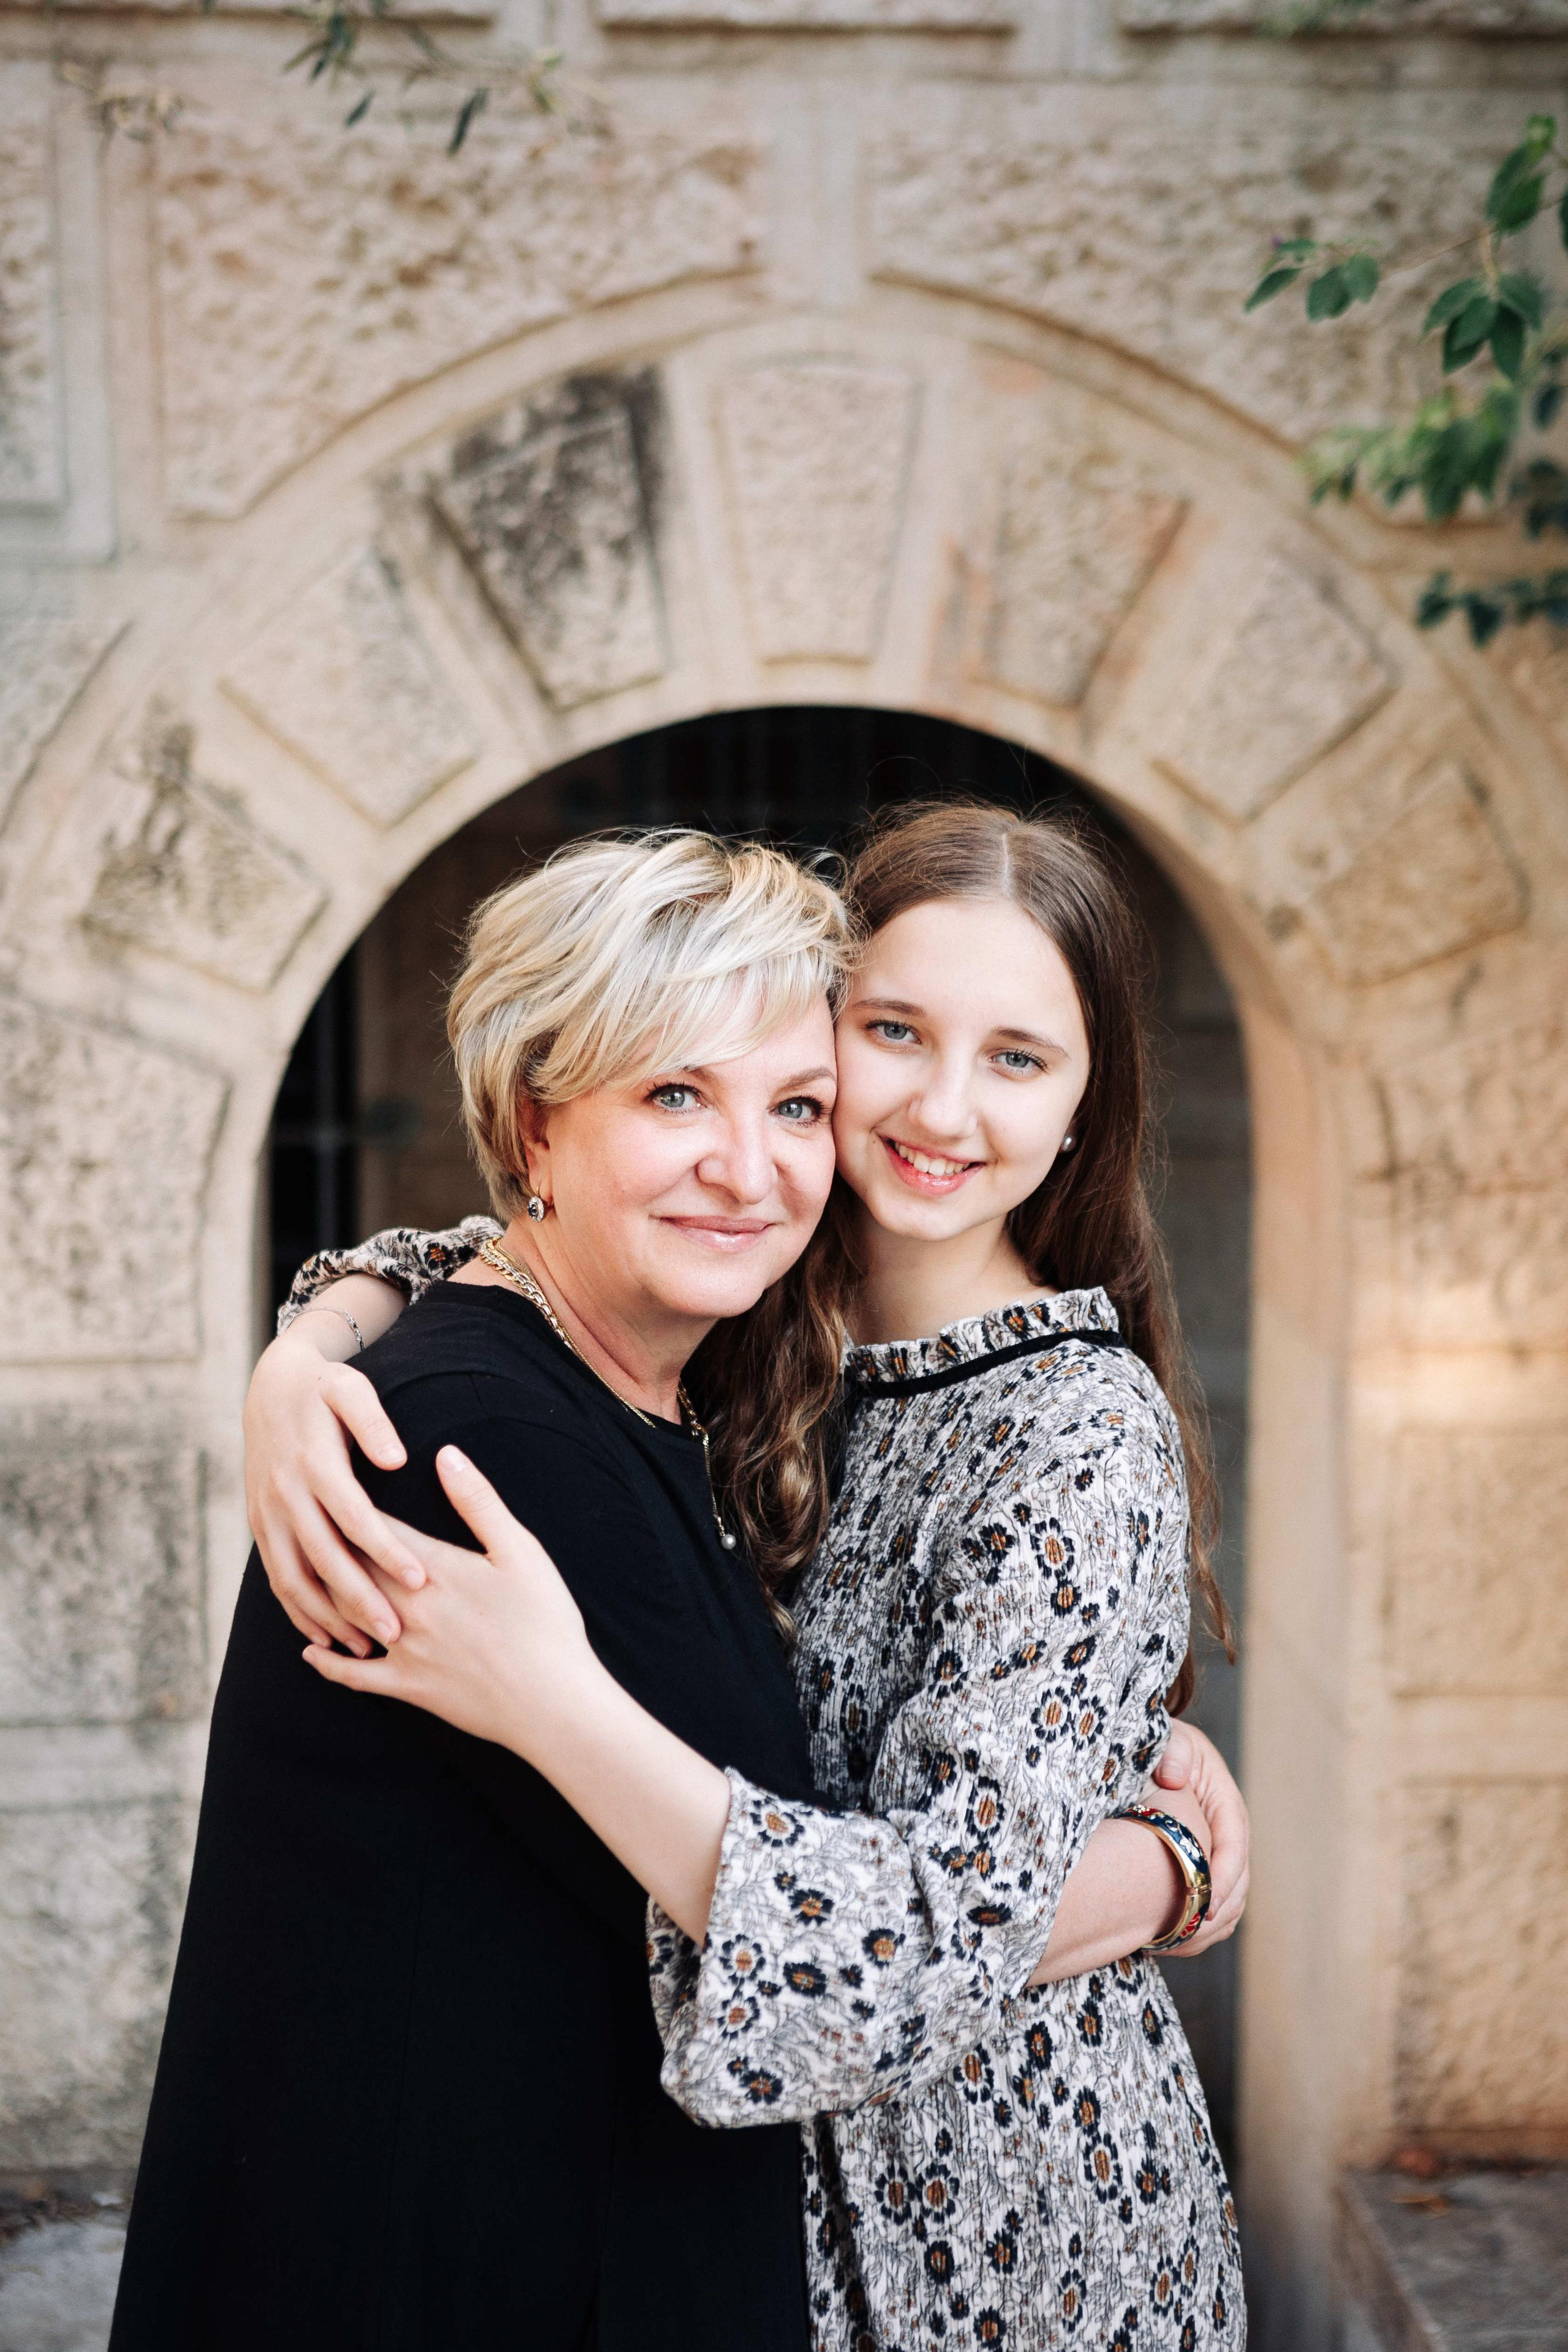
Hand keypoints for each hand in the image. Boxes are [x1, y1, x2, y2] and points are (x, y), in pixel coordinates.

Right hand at [244, 1328, 422, 1654]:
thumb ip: (373, 1421)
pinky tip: (322, 1637)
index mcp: (314, 1463)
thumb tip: (397, 1458)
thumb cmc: (324, 1387)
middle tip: (397, 1632)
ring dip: (326, 1616)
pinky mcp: (259, 1526)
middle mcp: (286, 1493)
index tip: (420, 1580)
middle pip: (324, 1558)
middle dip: (360, 1599)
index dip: (386, 1551)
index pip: (354, 1517)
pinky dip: (296, 1610)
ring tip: (364, 1647)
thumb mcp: (350, 1388)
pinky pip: (276, 1576)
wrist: (269, 1386)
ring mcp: (267, 1513)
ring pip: (294, 1577)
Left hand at [301, 1447, 598, 1757]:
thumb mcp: (521, 1551)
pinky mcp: (408, 1687)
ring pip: (344, 1615)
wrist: (553, 1702)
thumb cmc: (545, 1621)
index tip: (330, 1484)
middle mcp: (406, 1607)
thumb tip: (446, 1455)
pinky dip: (328, 1664)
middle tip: (303, 1522)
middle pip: (350, 1567)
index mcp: (433, 1568)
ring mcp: (403, 1651)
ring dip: (322, 1595)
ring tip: (304, 1575)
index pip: (375, 1528)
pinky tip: (312, 1652)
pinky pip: (355, 1677)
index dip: (349, 1505)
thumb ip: (478, 1502)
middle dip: (326, 1543)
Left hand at [1151, 1720, 1248, 1956]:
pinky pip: (1213, 1901)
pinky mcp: (1203, 1863)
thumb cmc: (1152, 1742)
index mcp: (1222, 1796)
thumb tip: (1174, 1777)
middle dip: (1219, 1905)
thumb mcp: (1164, 1738)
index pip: (1233, 1840)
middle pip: (1237, 1874)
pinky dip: (1201, 1924)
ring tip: (1181, 1942)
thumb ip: (1171, 1752)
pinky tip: (1174, 1941)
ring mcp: (1217, 1847)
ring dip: (1212, 1921)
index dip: (1225, 1872)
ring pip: (1230, 1894)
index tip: (1209, 1898)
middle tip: (1194, 1931)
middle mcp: (1226, 1825)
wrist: (1144, 1749)